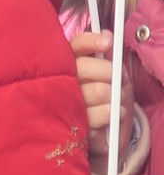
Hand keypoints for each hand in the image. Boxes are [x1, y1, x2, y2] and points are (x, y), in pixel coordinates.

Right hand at [71, 30, 133, 174]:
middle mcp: (56, 80)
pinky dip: (111, 113)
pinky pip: (98, 114)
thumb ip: (96, 55)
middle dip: (110, 74)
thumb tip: (107, 37)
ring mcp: (60, 102)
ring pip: (99, 91)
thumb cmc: (86, 101)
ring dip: (115, 97)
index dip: (91, 42)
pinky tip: (111, 114)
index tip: (108, 43)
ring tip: (115, 103)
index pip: (74, 46)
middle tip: (117, 82)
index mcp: (61, 65)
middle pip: (88, 68)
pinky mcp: (67, 123)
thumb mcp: (93, 76)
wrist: (77, 136)